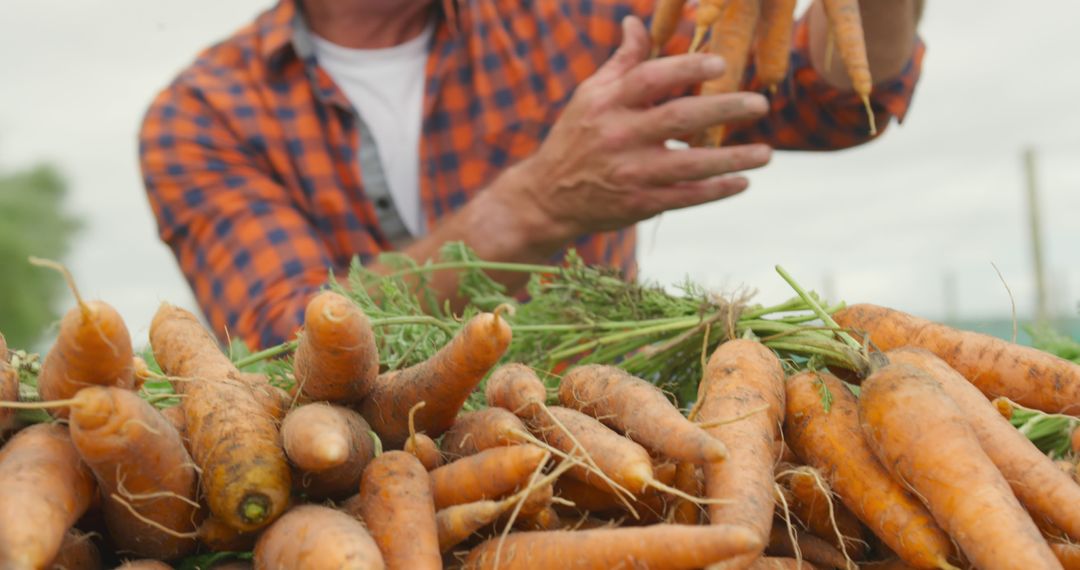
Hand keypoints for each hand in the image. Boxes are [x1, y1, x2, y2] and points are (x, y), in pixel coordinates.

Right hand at [499, 15, 771, 249]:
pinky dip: (716, 190)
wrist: (547, 197)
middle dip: (723, 109)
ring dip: (731, 158)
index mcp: (607, 103)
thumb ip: (622, 62)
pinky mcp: (639, 204)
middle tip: (759, 104)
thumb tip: (636, 22)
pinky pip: (685, 197)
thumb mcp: (590, 95)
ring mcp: (630, 173)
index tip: (721, 63)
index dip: (686, 68)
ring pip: (689, 164)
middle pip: (678, 118)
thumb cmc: (575, 138)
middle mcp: (619, 136)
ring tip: (767, 152)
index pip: (650, 79)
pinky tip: (743, 181)